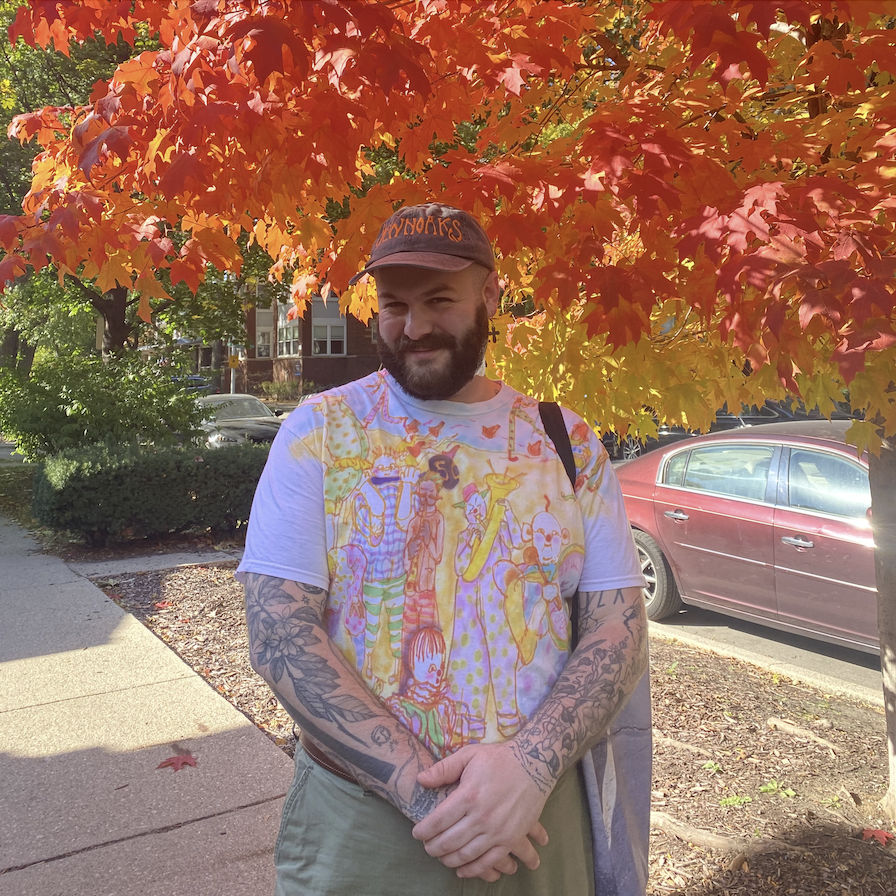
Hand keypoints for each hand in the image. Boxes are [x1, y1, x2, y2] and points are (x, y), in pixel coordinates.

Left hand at [412, 743, 550, 879]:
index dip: (424, 830)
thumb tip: (420, 779)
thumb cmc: (499, 759)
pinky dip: (472, 870)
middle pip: (449, 841)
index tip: (417, 833)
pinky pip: (488, 862)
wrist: (534, 765)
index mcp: (468, 795)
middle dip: (433, 848)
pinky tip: (462, 870)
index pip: (438, 821)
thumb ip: (444, 769)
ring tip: (441, 857)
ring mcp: (497, 831)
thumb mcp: (470, 755)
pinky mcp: (510, 839)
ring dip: (449, 860)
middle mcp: (481, 816)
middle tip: (426, 847)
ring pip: (466, 855)